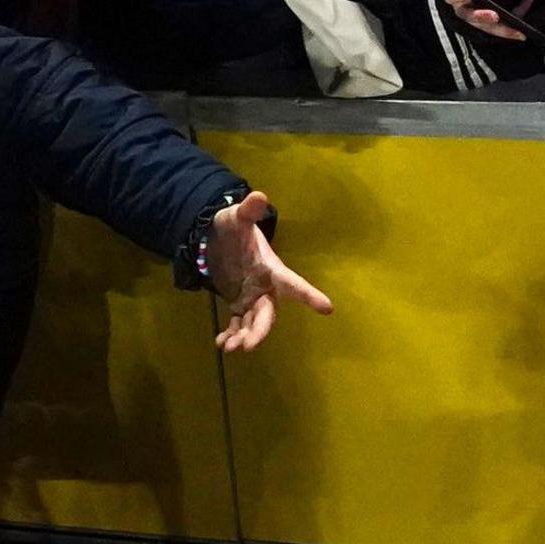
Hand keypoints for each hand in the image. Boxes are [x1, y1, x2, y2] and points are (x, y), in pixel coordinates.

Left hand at [204, 191, 330, 351]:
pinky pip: (237, 324)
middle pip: (268, 313)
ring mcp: (252, 299)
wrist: (217, 240)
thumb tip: (258, 195)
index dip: (309, 295)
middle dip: (261, 330)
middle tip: (249, 345)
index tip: (328, 308)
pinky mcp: (238, 305)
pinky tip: (220, 343)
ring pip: (252, 323)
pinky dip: (230, 335)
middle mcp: (265, 288)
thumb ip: (247, 212)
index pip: (292, 283)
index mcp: (271, 268)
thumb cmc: (233, 228)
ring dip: (243, 337)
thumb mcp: (236, 218)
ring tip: (228, 348)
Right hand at [442, 0, 529, 41]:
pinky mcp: (489, 26)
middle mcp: (464, 12)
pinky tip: (522, 32)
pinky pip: (500, 30)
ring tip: (517, 32)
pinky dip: (512, 30)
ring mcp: (476, 21)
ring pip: (487, 28)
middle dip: (484, 17)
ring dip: (502, 30)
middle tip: (495, 16)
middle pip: (471, 18)